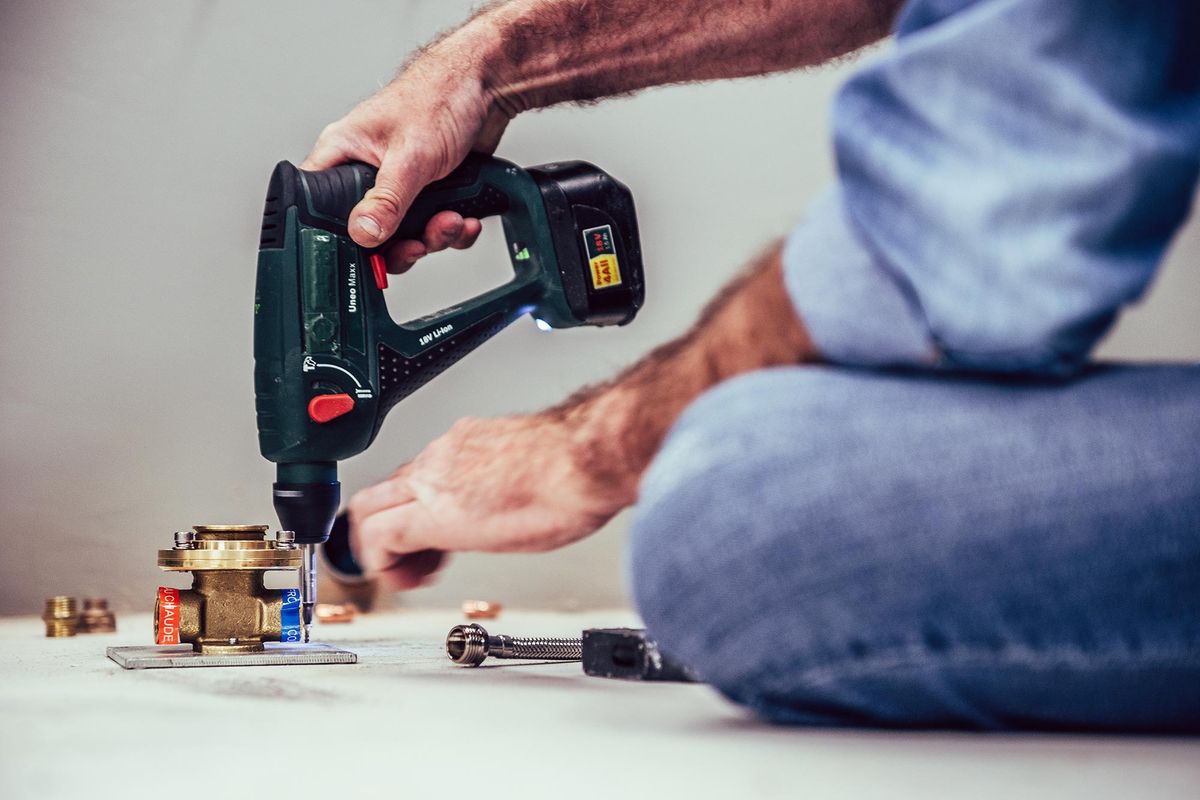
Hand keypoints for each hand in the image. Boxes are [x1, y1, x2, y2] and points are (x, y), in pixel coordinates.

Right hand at [300, 42, 510, 270]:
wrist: (487, 86)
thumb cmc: (439, 96)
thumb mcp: (409, 156)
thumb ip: (386, 200)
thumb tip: (363, 233)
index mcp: (344, 153)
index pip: (318, 204)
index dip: (338, 234)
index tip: (367, 251)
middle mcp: (367, 171)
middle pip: (367, 232)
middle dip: (400, 245)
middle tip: (419, 243)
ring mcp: (399, 185)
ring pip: (404, 234)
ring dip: (433, 237)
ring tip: (452, 222)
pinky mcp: (428, 193)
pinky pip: (433, 227)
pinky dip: (452, 231)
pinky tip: (465, 220)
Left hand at [348, 413, 626, 589]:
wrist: (584, 459)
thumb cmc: (576, 466)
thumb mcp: (531, 473)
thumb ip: (506, 486)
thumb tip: (513, 498)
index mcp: (467, 446)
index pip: (417, 476)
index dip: (414, 512)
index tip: (433, 539)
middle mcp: (441, 457)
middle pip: (381, 491)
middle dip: (383, 530)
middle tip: (407, 560)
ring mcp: (432, 480)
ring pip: (370, 509)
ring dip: (381, 548)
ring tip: (410, 575)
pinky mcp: (432, 514)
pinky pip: (380, 536)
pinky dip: (383, 563)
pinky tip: (407, 579)